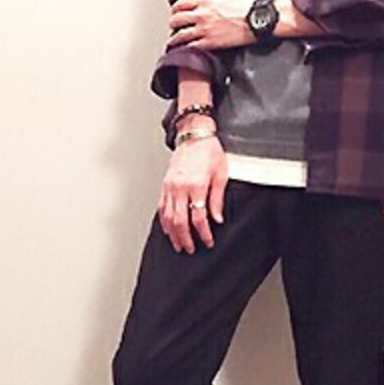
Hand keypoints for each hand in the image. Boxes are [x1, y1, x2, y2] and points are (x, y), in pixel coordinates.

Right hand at [158, 135, 227, 252]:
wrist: (194, 135)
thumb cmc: (209, 151)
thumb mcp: (221, 175)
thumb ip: (217, 199)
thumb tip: (217, 219)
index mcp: (196, 186)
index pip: (198, 217)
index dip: (203, 233)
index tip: (208, 241)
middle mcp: (180, 188)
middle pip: (180, 221)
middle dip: (185, 238)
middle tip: (191, 249)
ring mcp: (170, 186)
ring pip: (168, 216)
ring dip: (173, 233)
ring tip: (178, 245)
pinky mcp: (165, 184)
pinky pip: (162, 207)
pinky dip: (164, 221)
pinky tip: (168, 229)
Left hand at [167, 0, 254, 50]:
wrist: (256, 19)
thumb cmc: (245, 6)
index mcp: (205, 0)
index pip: (180, 3)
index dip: (175, 9)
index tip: (175, 12)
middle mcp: (202, 13)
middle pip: (177, 19)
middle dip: (173, 23)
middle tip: (173, 26)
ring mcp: (205, 28)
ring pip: (181, 34)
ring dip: (175, 38)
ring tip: (173, 41)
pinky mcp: (211, 42)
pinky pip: (192, 46)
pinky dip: (186, 48)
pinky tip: (184, 49)